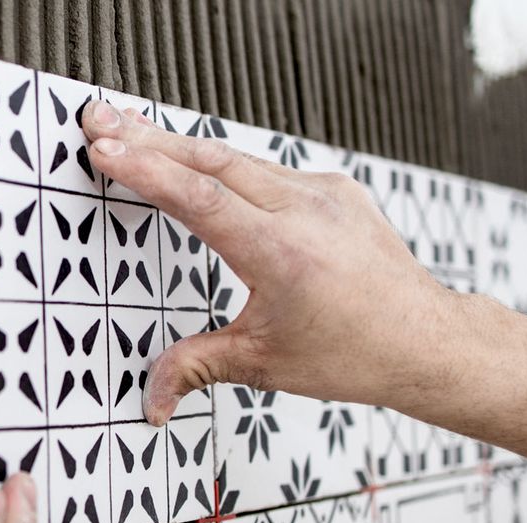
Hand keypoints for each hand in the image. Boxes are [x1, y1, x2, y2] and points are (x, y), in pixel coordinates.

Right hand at [81, 101, 456, 424]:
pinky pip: (268, 168)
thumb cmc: (355, 353)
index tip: (107, 149)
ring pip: (238, 158)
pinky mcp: (335, 189)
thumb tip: (150, 398)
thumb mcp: (265, 364)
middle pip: (212, 160)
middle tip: (99, 120)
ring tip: (132, 133)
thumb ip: (197, 369)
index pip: (202, 198)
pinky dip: (224, 162)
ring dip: (181, 146)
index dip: (148, 171)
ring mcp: (324, 193)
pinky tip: (195, 159)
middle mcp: (306, 212)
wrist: (426, 339)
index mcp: (283, 254)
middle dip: (149, 139)